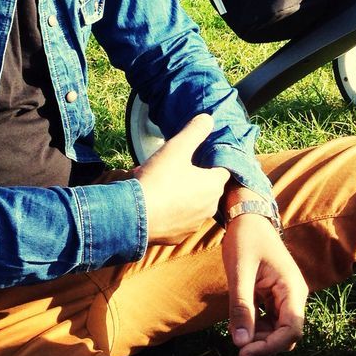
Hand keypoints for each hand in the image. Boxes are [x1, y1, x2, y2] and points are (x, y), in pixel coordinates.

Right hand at [133, 114, 228, 244]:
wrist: (134, 217)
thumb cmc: (158, 180)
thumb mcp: (177, 148)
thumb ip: (195, 131)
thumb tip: (208, 118)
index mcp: (213, 186)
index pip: (222, 170)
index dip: (211, 161)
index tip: (198, 155)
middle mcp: (209, 208)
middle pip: (207, 188)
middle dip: (195, 178)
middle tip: (175, 169)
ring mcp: (194, 225)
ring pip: (193, 205)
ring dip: (183, 196)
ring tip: (163, 186)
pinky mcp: (178, 238)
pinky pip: (179, 221)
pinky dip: (172, 213)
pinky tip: (157, 205)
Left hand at [222, 214, 307, 355]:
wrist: (248, 217)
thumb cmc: (245, 240)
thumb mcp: (240, 273)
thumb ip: (241, 307)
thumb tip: (241, 344)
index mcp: (292, 289)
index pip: (292, 330)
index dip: (270, 347)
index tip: (244, 353)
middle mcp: (294, 295)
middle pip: (286, 335)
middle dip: (264, 344)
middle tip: (237, 346)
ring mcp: (286, 297)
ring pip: (278, 331)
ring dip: (259, 337)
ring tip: (236, 328)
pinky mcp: (275, 297)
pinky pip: (270, 321)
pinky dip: (256, 327)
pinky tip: (239, 322)